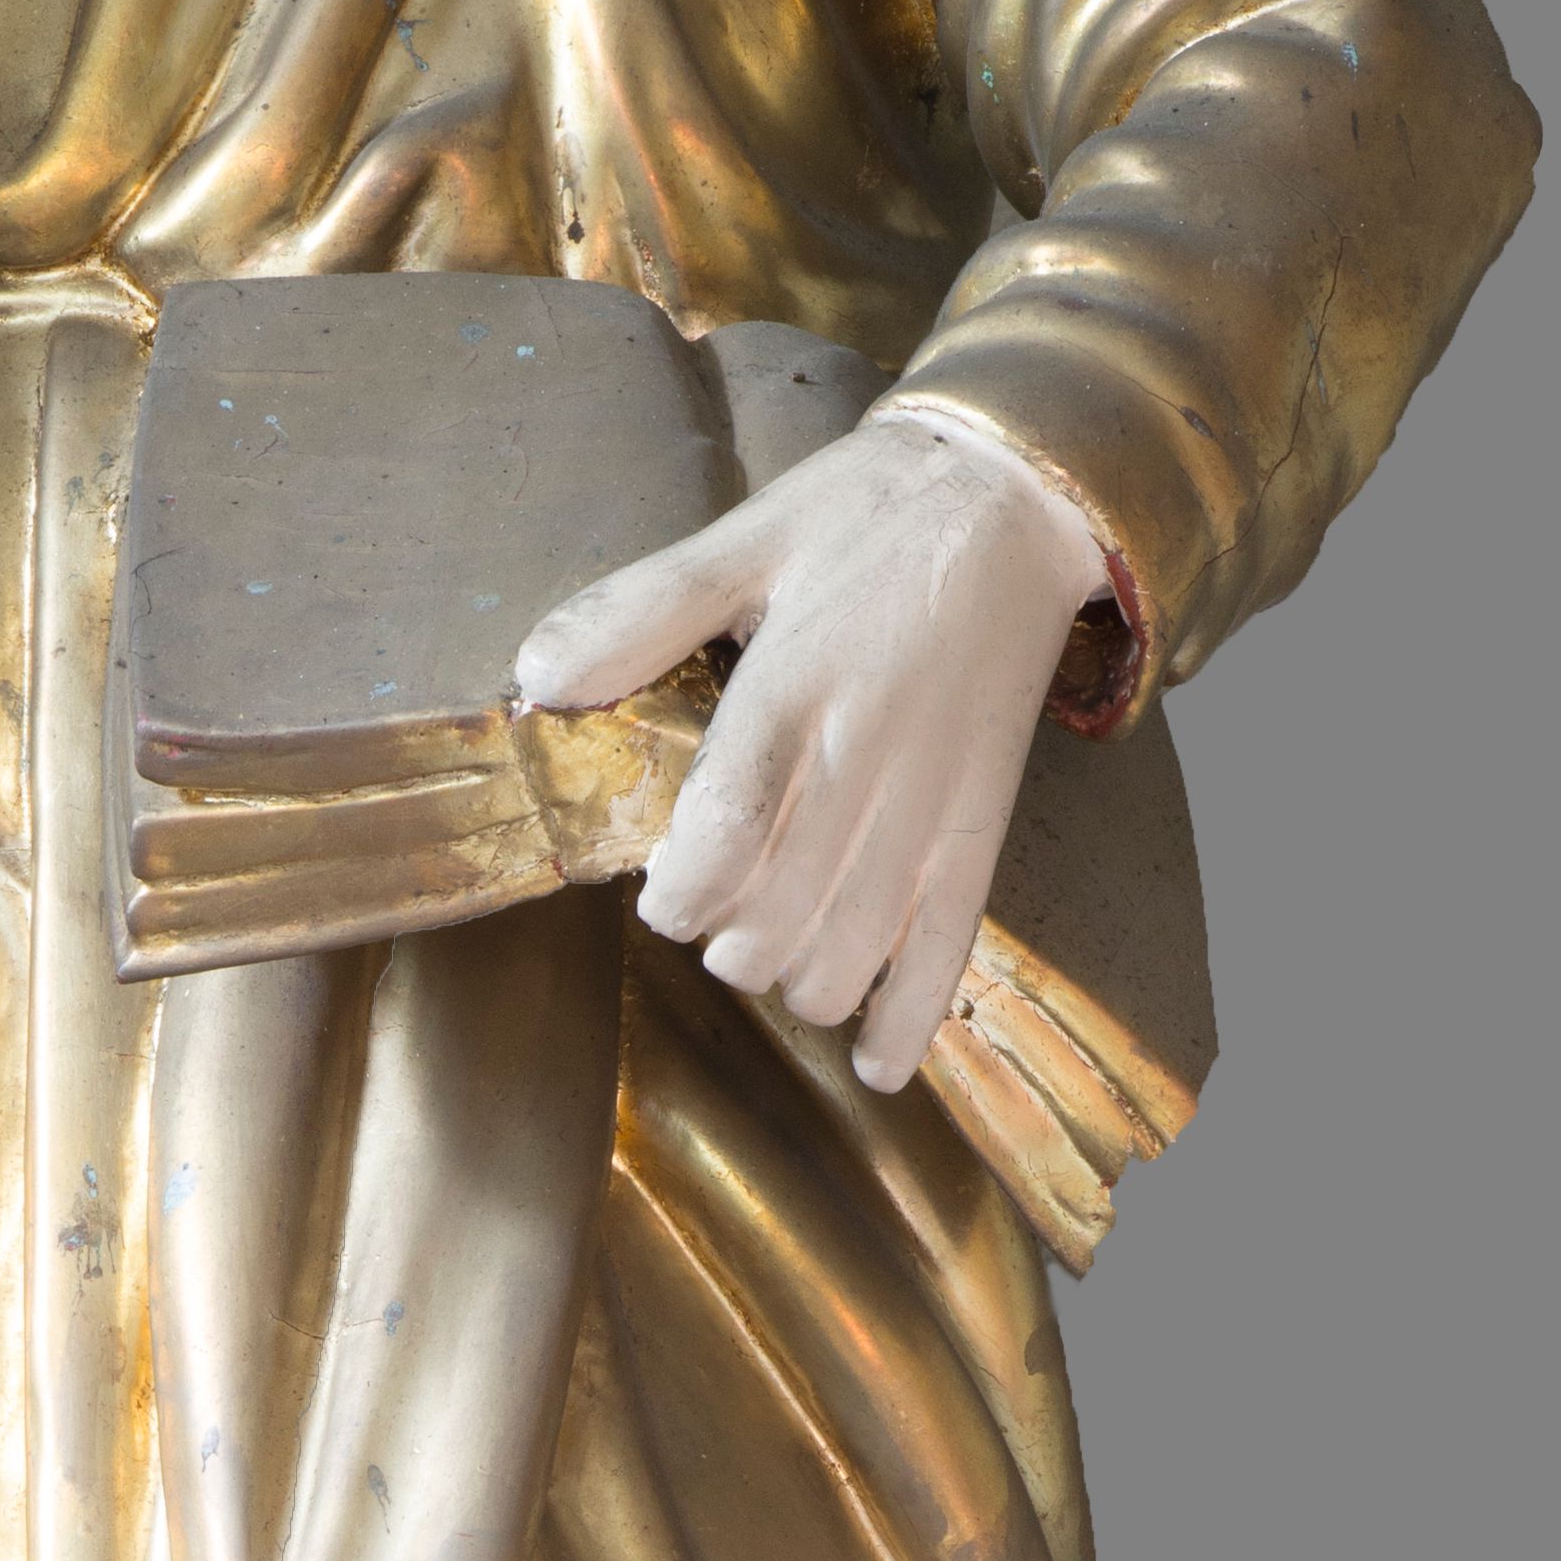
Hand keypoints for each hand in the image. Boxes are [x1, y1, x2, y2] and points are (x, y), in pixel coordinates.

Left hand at [513, 405, 1112, 1092]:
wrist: (1024, 500)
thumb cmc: (874, 517)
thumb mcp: (747, 537)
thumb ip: (641, 613)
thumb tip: (537, 677)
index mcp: (798, 689)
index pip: (726, 834)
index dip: (682, 890)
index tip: (663, 893)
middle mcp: (867, 761)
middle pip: (779, 913)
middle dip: (724, 940)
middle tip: (708, 913)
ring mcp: (933, 805)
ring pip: (850, 949)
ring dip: (794, 978)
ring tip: (769, 951)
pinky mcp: (984, 829)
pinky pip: (949, 950)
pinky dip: (908, 1019)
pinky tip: (873, 1060)